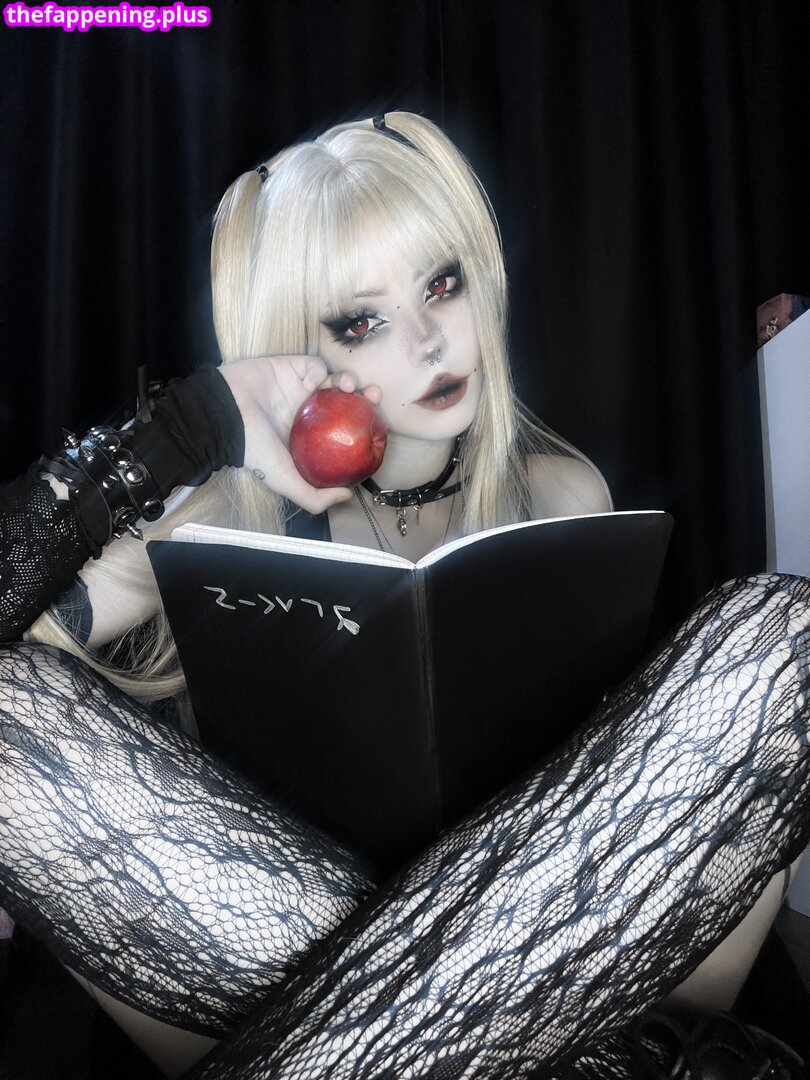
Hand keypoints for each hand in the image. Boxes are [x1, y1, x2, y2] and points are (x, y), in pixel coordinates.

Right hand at [218, 355, 380, 512]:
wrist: (224, 415)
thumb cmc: (253, 449)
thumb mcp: (285, 481)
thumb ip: (315, 496)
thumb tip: (348, 497)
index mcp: (309, 438)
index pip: (343, 431)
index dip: (362, 427)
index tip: (376, 426)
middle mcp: (307, 413)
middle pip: (346, 403)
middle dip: (365, 398)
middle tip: (374, 397)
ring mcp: (300, 389)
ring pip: (335, 381)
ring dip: (348, 381)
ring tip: (349, 385)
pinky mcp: (291, 368)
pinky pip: (315, 366)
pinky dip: (321, 370)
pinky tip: (321, 380)